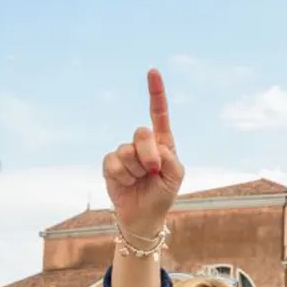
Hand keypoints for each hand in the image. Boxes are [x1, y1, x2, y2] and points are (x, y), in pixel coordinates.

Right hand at [102, 69, 183, 236]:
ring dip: (135, 171)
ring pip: (126, 151)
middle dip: (148, 154)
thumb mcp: (176, 176)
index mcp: (162, 143)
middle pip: (141, 132)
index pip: (159, 114)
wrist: (144, 215)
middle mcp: (142, 144)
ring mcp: (125, 153)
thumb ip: (169, 158)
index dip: (156, 93)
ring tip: (140, 181)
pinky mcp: (110, 164)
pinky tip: (126, 183)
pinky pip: (113, 162)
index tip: (153, 71)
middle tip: (153, 172)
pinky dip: (122, 176)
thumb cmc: (163, 193)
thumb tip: (152, 149)